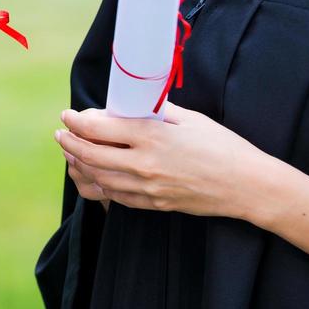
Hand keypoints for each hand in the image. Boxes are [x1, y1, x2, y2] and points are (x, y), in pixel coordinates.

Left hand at [53, 103, 269, 220]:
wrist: (247, 186)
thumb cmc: (223, 146)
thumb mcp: (189, 118)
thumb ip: (156, 111)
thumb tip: (131, 104)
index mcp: (152, 135)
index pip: (99, 128)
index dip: (77, 120)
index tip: (68, 115)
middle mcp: (144, 163)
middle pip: (90, 154)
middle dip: (70, 142)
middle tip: (61, 133)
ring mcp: (148, 187)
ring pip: (98, 178)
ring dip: (79, 165)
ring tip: (71, 153)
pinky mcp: (154, 204)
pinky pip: (116, 196)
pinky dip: (99, 185)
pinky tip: (95, 175)